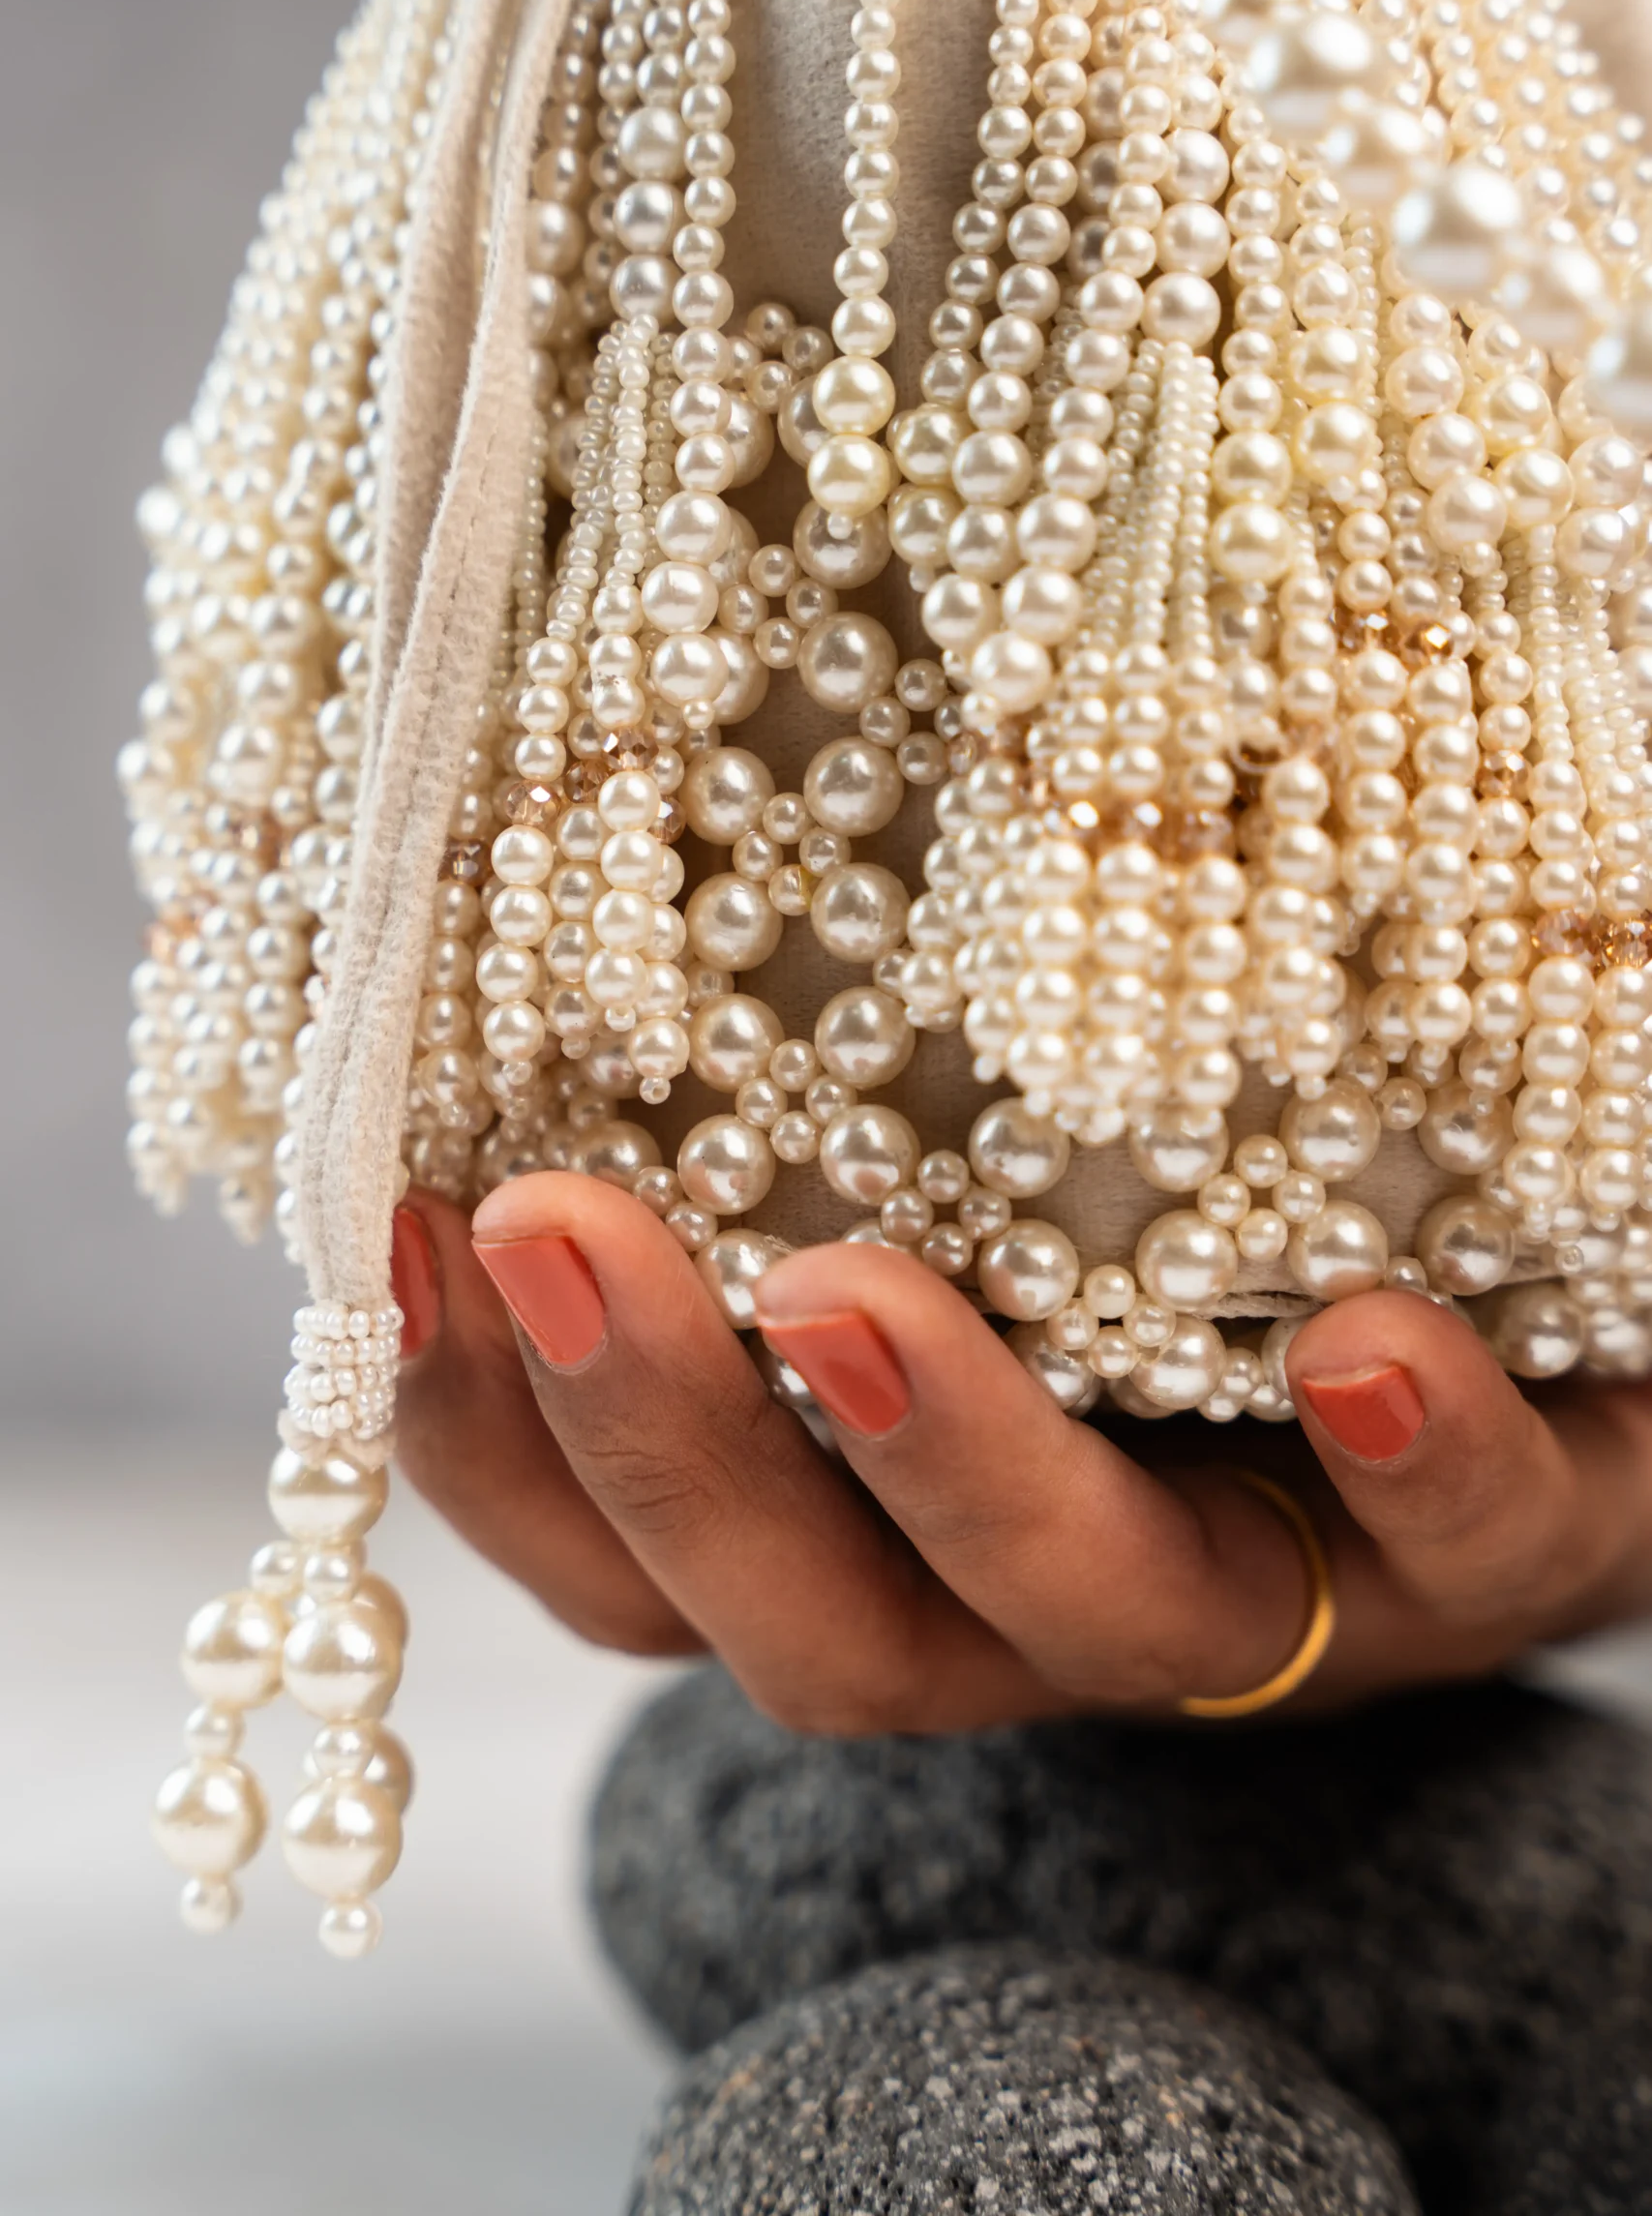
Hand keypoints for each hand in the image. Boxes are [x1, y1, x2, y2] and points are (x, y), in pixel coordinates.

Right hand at [391, 1173, 1651, 1728]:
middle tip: (545, 1233)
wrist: (1556, 1365)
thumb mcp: (988, 1158)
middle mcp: (1049, 1599)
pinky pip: (1469, 1545)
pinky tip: (1367, 1346)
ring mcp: (1276, 1589)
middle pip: (820, 1623)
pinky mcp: (1504, 1545)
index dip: (489, 1432)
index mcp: (895, 1531)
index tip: (383, 1225)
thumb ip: (827, 1079)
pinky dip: (1411, 1465)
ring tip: (850, 1301)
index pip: (642, 1550)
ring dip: (955, 1471)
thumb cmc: (1202, 1242)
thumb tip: (599, 863)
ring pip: (1093, 1612)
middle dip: (663, 1447)